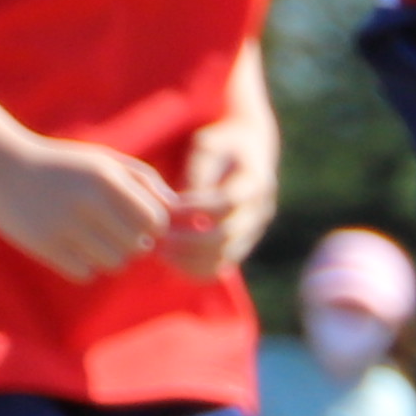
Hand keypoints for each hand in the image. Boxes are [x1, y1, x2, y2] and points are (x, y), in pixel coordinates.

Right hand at [0, 135, 177, 282]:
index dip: (152, 227)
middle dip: (133, 244)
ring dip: (110, 258)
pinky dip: (84, 267)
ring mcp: (63, 225)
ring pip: (114, 264)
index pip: (155, 221)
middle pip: (138, 246)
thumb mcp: (104, 161)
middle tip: (115, 234)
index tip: (138, 222)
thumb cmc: (64, 166)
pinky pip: (84, 274)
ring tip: (95, 242)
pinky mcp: (43, 245)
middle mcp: (86, 201)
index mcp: (105, 178)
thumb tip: (175, 210)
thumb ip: (144, 181)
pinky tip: (72, 250)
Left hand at [169, 111, 277, 277]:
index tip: (167, 209)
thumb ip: (197, 172)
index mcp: (256, 182)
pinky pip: (220, 267)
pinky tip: (170, 261)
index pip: (228, 203)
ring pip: (224, 257)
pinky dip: (194, 269)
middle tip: (156, 239)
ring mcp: (253, 231)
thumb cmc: (221, 145)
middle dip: (187, 240)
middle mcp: (260, 211)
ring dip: (189, 259)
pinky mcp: (241, 245)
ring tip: (158, 252)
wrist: (248, 153)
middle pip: (227, 235)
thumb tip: (179, 202)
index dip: (196, 210)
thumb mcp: (209, 147)